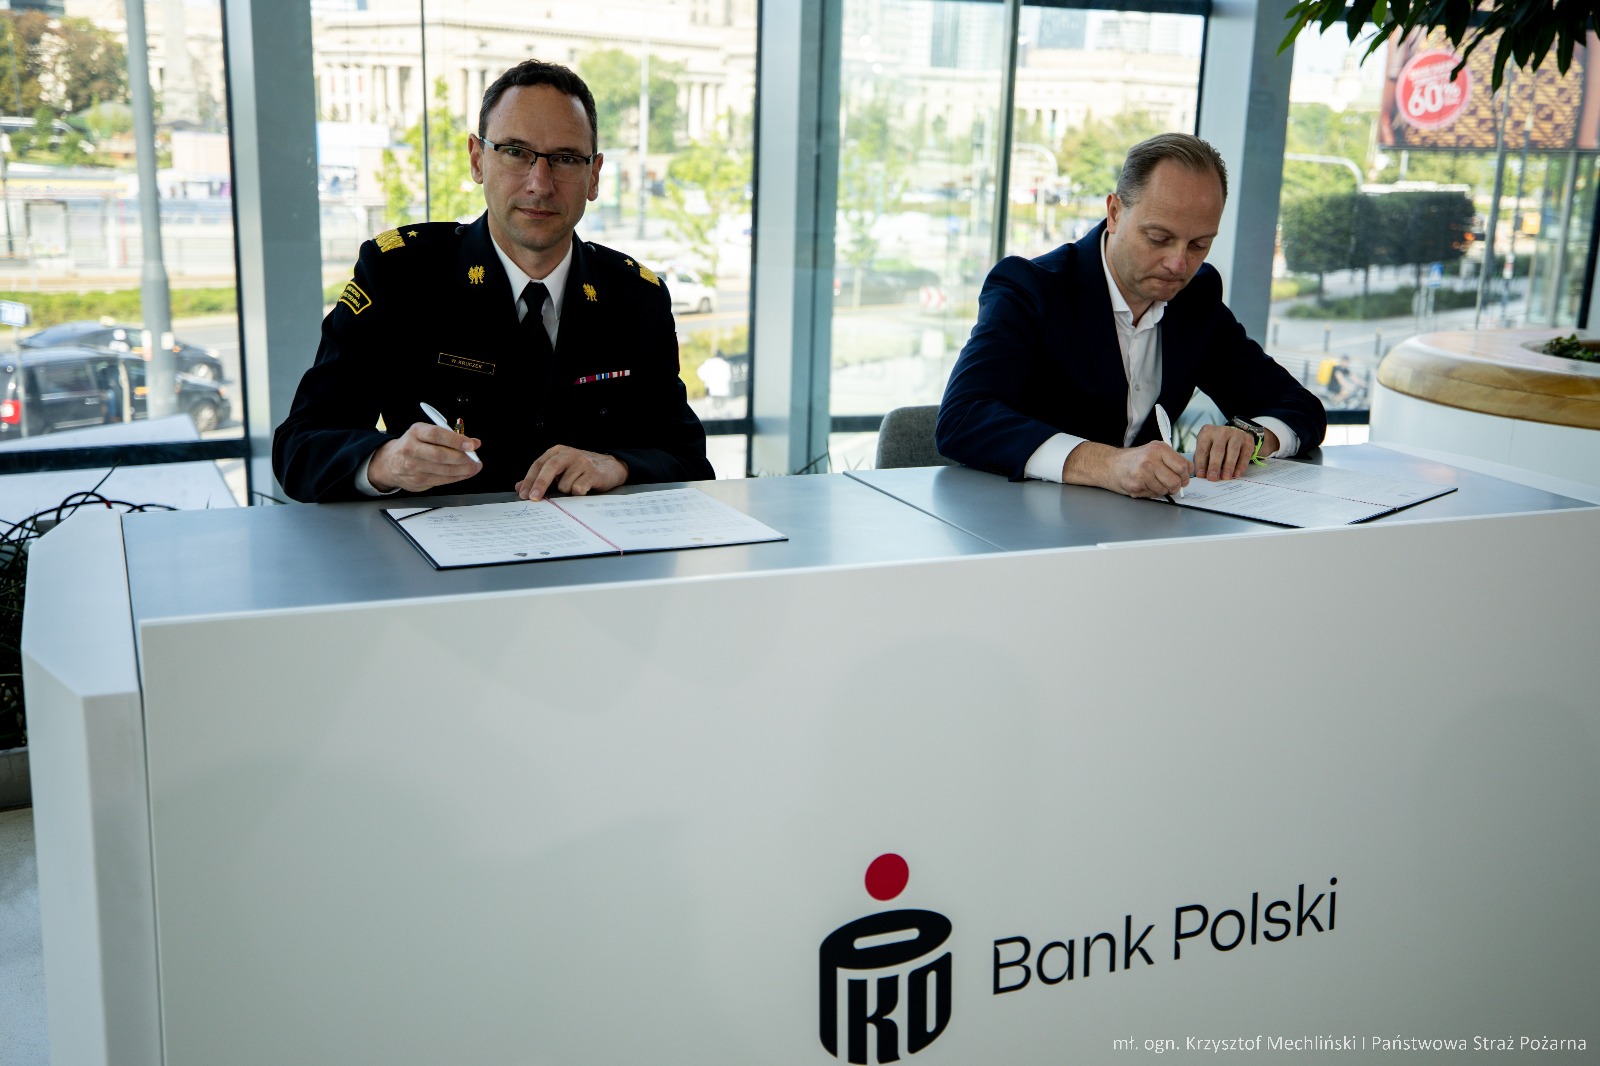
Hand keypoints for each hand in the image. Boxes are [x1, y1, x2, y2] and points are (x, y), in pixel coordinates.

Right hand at [368, 422, 481, 492]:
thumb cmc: (412, 445)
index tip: (471, 444)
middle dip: (463, 458)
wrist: (390, 463)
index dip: (456, 440)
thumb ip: (446, 436)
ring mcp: (414, 468)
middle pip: (441, 455)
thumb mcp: (424, 433)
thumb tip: (471, 443)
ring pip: (444, 470)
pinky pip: (443, 480)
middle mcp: (412, 449)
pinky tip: (466, 473)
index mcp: (415, 432)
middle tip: (475, 457)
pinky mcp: (419, 482)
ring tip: (475, 466)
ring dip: (464, 469)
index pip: (436, 435)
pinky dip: (458, 477)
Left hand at [517, 445, 628, 499]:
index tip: (523, 494)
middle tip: (533, 498)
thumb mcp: (560, 471)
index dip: (529, 480)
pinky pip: (578, 489)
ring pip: (564, 484)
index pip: (539, 464)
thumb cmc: (581, 471)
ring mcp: (582, 462)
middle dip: (540, 484)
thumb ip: (540, 478)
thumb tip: (519, 487)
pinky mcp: (593, 473)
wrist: (611, 467)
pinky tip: (584, 489)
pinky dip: (578, 493)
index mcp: (558, 452)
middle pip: (549, 468)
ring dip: (566, 492)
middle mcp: (569, 454)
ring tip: (575, 487)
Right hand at [1064, 440, 1191, 498]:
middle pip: (1176, 481)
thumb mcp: (1154, 452)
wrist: (1109, 465)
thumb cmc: (1134, 459)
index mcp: (1159, 448)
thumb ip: (1172, 460)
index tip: (1182, 479)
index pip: (1183, 466)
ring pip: (1165, 490)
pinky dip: (1150, 493)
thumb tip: (1188, 472)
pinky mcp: (1136, 485)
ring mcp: (1143, 473)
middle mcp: (1151, 459)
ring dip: (1161, 490)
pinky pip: (1153, 495)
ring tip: (1152, 482)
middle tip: (1170, 485)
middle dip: (1175, 487)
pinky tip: (1143, 485)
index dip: (1185, 476)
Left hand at [1192, 424, 1277, 481]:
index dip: (1201, 463)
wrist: (1235, 434)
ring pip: (1232, 451)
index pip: (1202, 450)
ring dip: (1228, 466)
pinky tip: (1237, 474)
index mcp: (1207, 432)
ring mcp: (1236, 434)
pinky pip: (1244, 454)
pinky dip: (1241, 466)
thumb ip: (1203, 459)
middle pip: (1217, 450)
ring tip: (1225, 477)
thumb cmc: (1216, 444)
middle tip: (1213, 478)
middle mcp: (1221, 432)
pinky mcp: (1247, 441)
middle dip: (1214, 465)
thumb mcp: (1206, 447)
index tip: (1201, 475)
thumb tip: (1202, 475)